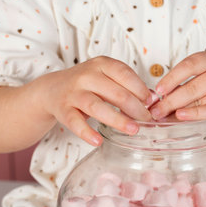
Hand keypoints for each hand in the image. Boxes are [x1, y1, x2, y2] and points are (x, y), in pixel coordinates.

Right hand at [38, 56, 152, 145]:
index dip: (141, 89)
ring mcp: (74, 93)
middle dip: (136, 108)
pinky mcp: (63, 109)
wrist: (52, 89)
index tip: (152, 103)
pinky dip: (86, 132)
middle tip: (148, 120)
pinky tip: (98, 141)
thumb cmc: (87, 84)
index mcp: (101, 64)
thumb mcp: (107, 77)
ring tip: (133, 130)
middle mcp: (87, 76)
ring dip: (118, 119)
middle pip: (116, 92)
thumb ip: (128, 86)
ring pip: (97, 106)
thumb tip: (153, 99)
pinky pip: (75, 122)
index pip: (125, 74)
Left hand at [150, 49, 205, 122]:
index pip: (189, 65)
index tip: (157, 91)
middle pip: (192, 86)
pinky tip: (181, 116)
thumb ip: (191, 80)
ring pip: (200, 99)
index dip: (170, 78)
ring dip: (178, 109)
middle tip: (154, 111)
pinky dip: (195, 114)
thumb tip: (161, 98)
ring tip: (162, 117)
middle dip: (169, 100)